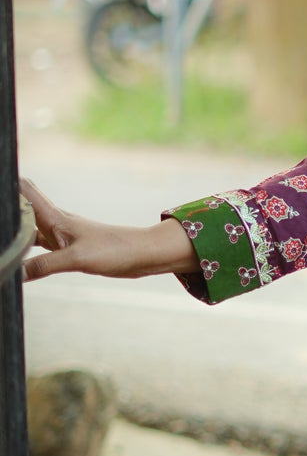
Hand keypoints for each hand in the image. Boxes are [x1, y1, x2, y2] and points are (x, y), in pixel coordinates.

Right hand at [21, 180, 197, 282]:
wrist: (143, 254)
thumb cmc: (116, 250)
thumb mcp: (77, 259)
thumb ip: (45, 265)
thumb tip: (15, 272)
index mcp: (55, 218)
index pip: (24, 190)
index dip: (7, 183)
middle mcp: (55, 222)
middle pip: (22, 204)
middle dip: (6, 203)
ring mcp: (61, 235)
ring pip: (28, 225)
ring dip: (13, 226)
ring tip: (3, 233)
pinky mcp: (68, 248)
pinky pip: (39, 244)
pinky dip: (26, 247)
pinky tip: (19, 256)